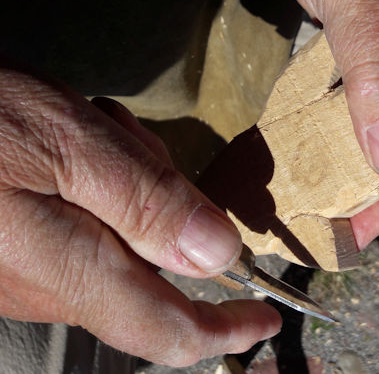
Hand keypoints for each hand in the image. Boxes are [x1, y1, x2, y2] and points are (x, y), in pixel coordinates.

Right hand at [0, 67, 280, 365]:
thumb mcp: (69, 144)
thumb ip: (149, 205)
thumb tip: (220, 256)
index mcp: (74, 271)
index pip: (169, 331)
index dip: (225, 332)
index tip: (264, 320)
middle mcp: (51, 287)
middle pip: (150, 273)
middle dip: (165, 215)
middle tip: (134, 148)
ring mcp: (27, 271)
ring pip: (119, 245)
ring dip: (129, 190)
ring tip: (93, 135)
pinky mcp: (13, 248)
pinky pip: (83, 230)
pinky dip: (98, 188)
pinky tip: (65, 144)